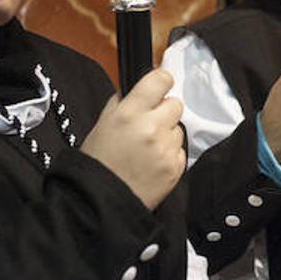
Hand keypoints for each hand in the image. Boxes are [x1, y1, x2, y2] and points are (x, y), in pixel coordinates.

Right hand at [81, 68, 184, 210]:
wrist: (101, 199)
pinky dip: (169, 154)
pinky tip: (152, 162)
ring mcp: (165, 149)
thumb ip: (124, 101)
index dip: (161, 81)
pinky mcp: (175, 167)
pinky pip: (180, 149)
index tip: (160, 86)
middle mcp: (150, 128)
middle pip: (175, 104)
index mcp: (129, 113)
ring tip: (146, 149)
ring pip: (178, 128)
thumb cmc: (100, 161)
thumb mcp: (103, 122)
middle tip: (147, 125)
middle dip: (163, 112)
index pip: (160, 80)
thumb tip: (142, 87)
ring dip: (166, 134)